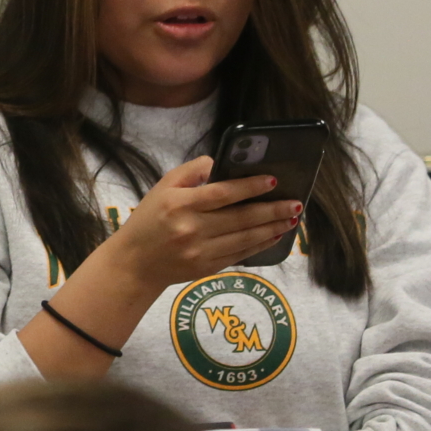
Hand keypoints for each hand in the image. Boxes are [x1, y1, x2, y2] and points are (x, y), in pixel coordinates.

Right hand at [103, 155, 299, 290]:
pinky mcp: (207, 267)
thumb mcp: (160, 188)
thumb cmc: (148, 221)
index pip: (223, 193)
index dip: (250, 186)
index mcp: (179, 204)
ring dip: (272, 228)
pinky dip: (260, 244)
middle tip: (296, 203)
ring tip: (291, 218)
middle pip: (241, 217)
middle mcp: (192, 228)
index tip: (273, 180)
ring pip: (245, 237)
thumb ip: (188, 172)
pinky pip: (240, 254)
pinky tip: (274, 236)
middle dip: (272, 209)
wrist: (134, 263)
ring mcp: (201, 251)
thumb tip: (217, 163)